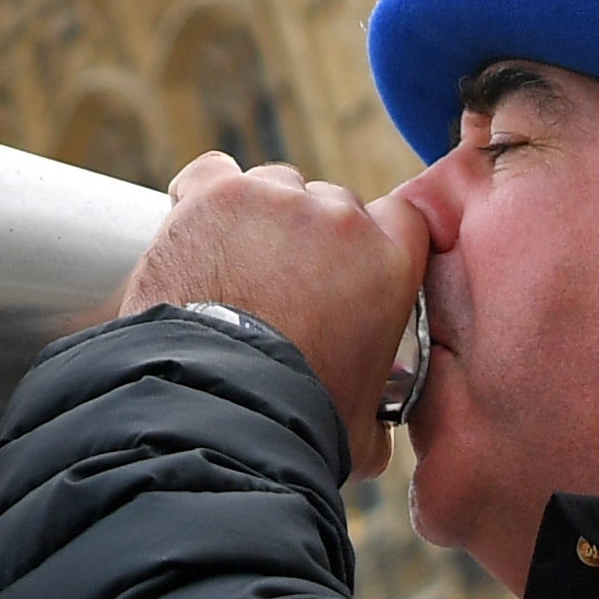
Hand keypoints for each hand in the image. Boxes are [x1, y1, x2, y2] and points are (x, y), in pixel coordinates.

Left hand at [117, 151, 432, 480]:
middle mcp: (340, 220)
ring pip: (274, 186)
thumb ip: (381, 406)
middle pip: (330, 203)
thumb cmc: (295, 422)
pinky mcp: (217, 195)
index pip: (401, 218)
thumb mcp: (366, 424)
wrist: (218, 407)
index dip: (372, 237)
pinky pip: (214, 173)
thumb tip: (378, 425)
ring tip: (234, 269)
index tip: (347, 264)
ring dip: (259, 218)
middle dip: (309, 238)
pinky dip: (205, 197)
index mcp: (391, 264)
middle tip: (280, 286)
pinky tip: (198, 231)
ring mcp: (276, 201)